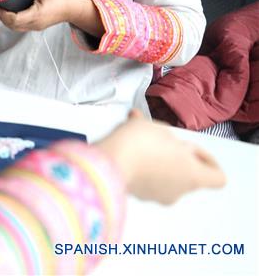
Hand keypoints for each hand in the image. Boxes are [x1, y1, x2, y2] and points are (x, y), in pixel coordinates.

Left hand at [0, 0, 95, 32]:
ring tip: (2, 9)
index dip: (3, 13)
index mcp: (36, 15)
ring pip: (16, 28)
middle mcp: (34, 24)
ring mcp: (35, 27)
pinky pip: (21, 27)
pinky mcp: (37, 27)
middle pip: (12, 26)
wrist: (72, 9)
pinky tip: (11, 12)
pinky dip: (13, 21)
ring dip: (7, 20)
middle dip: (2, 17)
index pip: (14, 19)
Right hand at [95, 110, 225, 203]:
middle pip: (187, 174)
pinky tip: (127, 151)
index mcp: (193, 174)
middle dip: (175, 157)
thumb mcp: (158, 128)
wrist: (108, 162)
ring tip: (138, 141)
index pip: (217, 177)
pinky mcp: (138, 195)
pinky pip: (145, 180)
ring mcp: (158, 196)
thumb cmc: (140, 144)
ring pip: (165, 176)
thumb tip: (163, 137)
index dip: (208, 160)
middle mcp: (179, 190)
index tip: (190, 148)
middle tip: (160, 141)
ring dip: (156, 161)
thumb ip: (166, 135)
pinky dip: (140, 168)